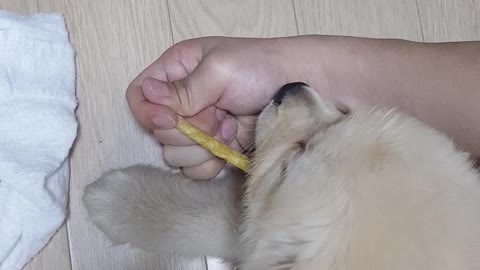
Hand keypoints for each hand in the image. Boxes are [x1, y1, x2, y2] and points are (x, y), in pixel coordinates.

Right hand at [126, 37, 299, 178]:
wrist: (300, 88)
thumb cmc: (262, 68)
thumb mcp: (220, 70)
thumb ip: (183, 89)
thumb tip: (147, 96)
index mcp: (176, 71)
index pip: (139, 96)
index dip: (149, 113)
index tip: (172, 119)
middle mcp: (182, 100)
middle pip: (157, 132)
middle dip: (187, 131)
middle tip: (217, 116)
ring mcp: (198, 127)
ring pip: (174, 155)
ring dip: (201, 147)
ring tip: (228, 127)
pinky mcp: (214, 148)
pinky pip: (194, 169)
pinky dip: (210, 163)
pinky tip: (230, 145)